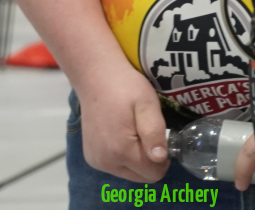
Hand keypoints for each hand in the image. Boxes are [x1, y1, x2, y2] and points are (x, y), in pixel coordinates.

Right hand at [75, 61, 170, 182]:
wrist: (95, 77)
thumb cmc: (125, 87)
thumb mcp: (147, 103)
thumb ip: (154, 131)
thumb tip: (159, 157)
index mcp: (120, 150)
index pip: (153, 174)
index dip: (163, 157)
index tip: (160, 136)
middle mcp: (105, 161)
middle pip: (141, 177)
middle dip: (149, 160)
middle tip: (146, 132)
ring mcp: (96, 160)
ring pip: (129, 173)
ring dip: (136, 159)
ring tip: (133, 131)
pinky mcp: (91, 157)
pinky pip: (116, 167)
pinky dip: (123, 156)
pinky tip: (120, 135)